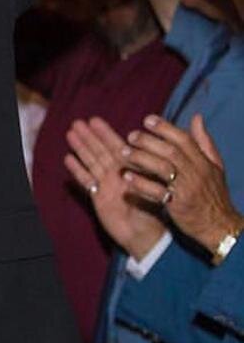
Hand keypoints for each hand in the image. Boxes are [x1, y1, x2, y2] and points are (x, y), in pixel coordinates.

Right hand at [64, 117, 167, 258]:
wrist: (144, 237)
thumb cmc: (154, 215)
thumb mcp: (152, 194)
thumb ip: (143, 182)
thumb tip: (134, 170)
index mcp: (132, 171)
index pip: (117, 148)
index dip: (106, 134)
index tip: (95, 120)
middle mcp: (117, 175)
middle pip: (101, 152)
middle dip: (89, 137)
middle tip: (77, 122)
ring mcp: (106, 185)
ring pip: (92, 163)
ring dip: (81, 148)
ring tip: (70, 134)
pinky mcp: (97, 197)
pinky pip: (86, 181)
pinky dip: (78, 171)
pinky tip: (68, 159)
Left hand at [121, 113, 243, 250]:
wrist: (219, 226)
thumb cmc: (213, 193)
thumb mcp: (214, 166)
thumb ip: (204, 141)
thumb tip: (197, 117)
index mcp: (203, 162)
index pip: (184, 139)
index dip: (165, 128)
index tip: (147, 120)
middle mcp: (196, 173)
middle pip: (171, 151)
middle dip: (149, 141)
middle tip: (130, 136)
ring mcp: (186, 189)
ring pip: (163, 168)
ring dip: (141, 159)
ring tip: (123, 152)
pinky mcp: (178, 205)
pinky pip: (157, 192)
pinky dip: (141, 184)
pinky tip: (127, 177)